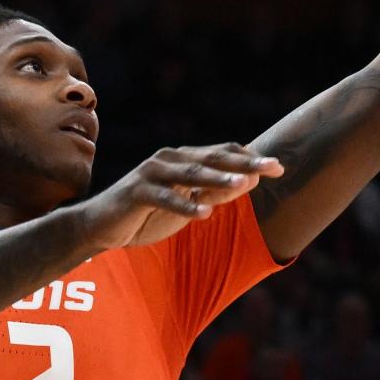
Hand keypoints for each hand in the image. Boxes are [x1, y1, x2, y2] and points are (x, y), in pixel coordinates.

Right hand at [83, 143, 282, 250]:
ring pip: (190, 174)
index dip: (249, 158)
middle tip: (272, 167)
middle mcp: (169, 159)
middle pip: (212, 158)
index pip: (222, 153)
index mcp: (183, 159)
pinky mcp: (136, 192)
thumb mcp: (188, 205)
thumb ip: (215, 191)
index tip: (279, 168)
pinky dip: (185, 204)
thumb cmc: (147, 215)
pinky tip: (205, 212)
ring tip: (244, 183)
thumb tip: (250, 180)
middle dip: (244, 162)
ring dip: (219, 178)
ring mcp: (151, 173)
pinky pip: (164, 197)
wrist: (100, 226)